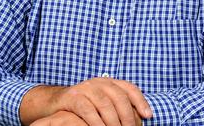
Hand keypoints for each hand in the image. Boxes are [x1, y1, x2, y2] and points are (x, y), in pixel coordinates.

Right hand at [20, 78, 150, 125]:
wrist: (55, 103)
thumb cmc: (84, 107)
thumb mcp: (102, 104)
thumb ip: (118, 107)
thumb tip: (141, 118)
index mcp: (109, 82)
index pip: (129, 89)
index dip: (141, 101)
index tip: (148, 116)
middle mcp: (99, 82)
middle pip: (119, 97)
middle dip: (128, 116)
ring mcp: (85, 88)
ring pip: (105, 104)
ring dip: (113, 121)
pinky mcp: (72, 97)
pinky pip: (87, 110)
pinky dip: (95, 122)